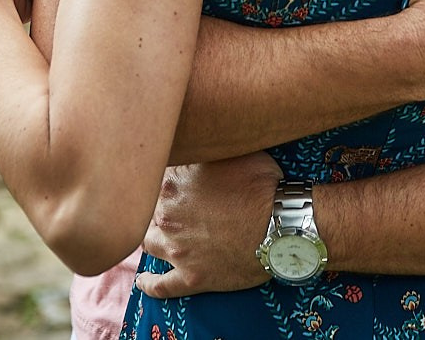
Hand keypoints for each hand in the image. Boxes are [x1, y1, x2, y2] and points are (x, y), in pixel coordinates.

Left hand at [135, 153, 281, 298]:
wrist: (281, 225)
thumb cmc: (262, 185)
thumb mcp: (233, 152)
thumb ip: (205, 148)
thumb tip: (198, 138)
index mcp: (173, 183)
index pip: (154, 176)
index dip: (164, 176)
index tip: (172, 177)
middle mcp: (168, 216)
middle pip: (149, 210)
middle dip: (158, 207)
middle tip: (174, 204)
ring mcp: (177, 249)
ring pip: (150, 243)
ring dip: (153, 237)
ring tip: (156, 237)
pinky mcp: (191, 277)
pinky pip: (161, 286)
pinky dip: (149, 284)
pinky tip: (143, 281)